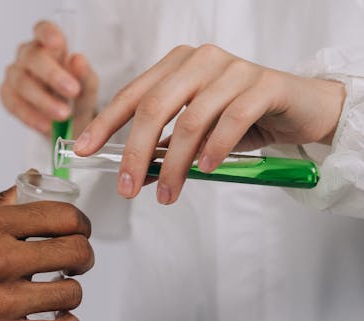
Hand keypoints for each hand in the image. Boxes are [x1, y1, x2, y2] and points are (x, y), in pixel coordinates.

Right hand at [0, 20, 98, 135]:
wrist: (66, 124)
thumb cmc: (75, 96)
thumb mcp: (87, 86)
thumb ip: (84, 74)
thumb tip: (77, 60)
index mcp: (48, 43)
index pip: (43, 29)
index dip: (48, 34)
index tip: (58, 43)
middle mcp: (28, 55)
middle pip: (32, 58)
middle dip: (52, 75)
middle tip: (73, 91)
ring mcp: (15, 74)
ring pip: (22, 83)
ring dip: (43, 100)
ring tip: (63, 115)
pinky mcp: (7, 95)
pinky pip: (15, 104)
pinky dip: (31, 116)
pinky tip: (46, 125)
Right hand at [0, 186, 94, 320]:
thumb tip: (28, 186)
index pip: (64, 217)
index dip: (79, 223)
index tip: (76, 230)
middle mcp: (0, 260)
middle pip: (77, 252)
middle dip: (81, 254)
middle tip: (72, 260)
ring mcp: (3, 302)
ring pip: (72, 293)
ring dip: (70, 290)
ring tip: (56, 290)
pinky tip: (55, 318)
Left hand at [74, 44, 346, 203]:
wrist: (301, 108)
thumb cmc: (242, 119)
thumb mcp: (196, 134)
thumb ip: (165, 149)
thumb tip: (134, 177)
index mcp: (176, 66)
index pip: (132, 95)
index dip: (104, 124)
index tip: (83, 151)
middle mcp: (200, 60)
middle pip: (154, 108)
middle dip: (135, 153)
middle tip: (127, 190)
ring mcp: (233, 68)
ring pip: (191, 120)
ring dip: (175, 165)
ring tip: (170, 195)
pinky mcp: (265, 83)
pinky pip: (232, 119)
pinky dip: (215, 148)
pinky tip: (206, 170)